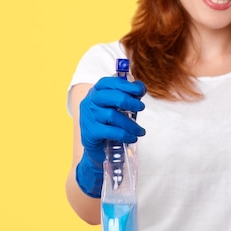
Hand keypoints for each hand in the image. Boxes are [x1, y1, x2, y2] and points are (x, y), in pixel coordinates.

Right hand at [75, 76, 145, 197]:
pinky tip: (132, 138)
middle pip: (111, 96)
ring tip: (140, 131)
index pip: (109, 82)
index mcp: (96, 92)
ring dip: (131, 123)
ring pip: (113, 115)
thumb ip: (128, 97)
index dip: (126, 85)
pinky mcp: (90, 132)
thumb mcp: (118, 107)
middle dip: (130, 101)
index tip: (140, 90)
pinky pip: (111, 131)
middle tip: (141, 107)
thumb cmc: (109, 123)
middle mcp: (90, 102)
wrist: (97, 148)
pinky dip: (125, 135)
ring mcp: (88, 117)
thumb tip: (140, 87)